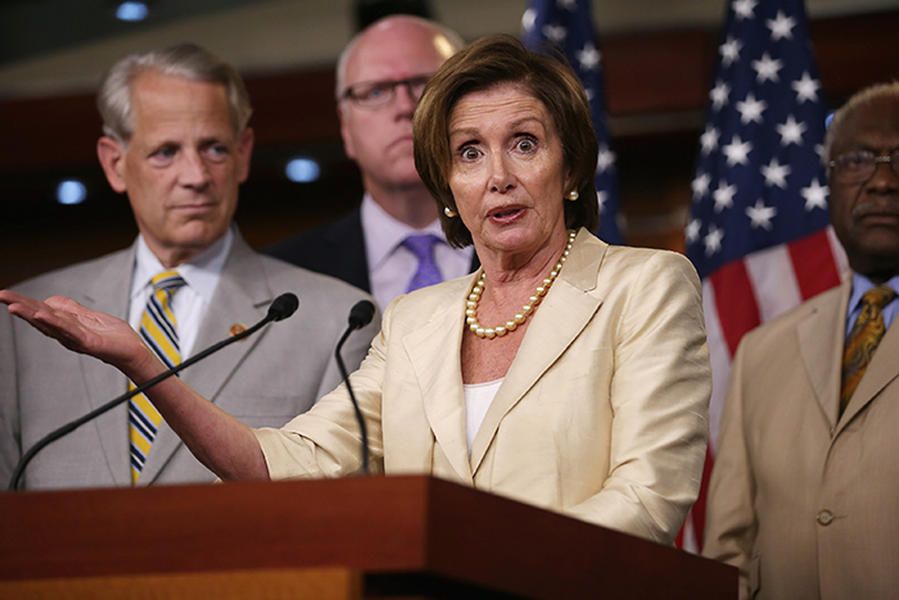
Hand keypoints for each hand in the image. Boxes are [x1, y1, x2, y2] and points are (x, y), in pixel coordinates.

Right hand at [0, 290, 149, 371]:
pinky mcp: (88, 343)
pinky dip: (54, 323)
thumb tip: (50, 301)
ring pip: (50, 324)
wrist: (134, 351)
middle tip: (1, 295)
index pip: (41, 311)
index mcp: (67, 326)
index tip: (6, 294)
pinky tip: (41, 315)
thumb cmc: (115, 337)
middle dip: (20, 306)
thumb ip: (71, 310)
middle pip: (40, 317)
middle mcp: (67, 334)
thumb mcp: (90, 318)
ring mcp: (76, 339)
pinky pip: (69, 331)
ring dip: (31, 315)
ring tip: (13, 306)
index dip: (24, 303)